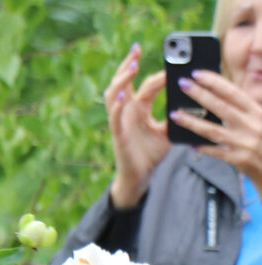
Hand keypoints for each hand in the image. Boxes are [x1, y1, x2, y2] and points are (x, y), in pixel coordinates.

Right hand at [104, 43, 170, 208]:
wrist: (141, 175)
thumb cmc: (151, 154)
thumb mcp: (168, 131)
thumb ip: (174, 115)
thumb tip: (192, 103)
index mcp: (138, 109)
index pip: (143, 85)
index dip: (153, 73)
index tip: (166, 63)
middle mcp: (126, 112)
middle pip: (122, 83)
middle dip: (127, 65)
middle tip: (136, 49)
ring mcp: (120, 121)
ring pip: (114, 96)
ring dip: (121, 80)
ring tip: (130, 67)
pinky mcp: (118, 134)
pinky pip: (115, 118)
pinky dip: (118, 107)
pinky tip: (124, 96)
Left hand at [170, 69, 261, 186]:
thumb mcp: (261, 121)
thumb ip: (245, 112)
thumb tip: (220, 97)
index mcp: (258, 112)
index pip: (234, 93)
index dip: (215, 82)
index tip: (198, 73)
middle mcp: (253, 125)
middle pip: (221, 107)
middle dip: (200, 94)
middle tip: (182, 84)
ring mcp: (246, 143)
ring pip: (213, 130)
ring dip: (192, 121)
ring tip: (175, 114)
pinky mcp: (240, 160)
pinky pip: (216, 152)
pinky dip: (202, 147)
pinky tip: (189, 143)